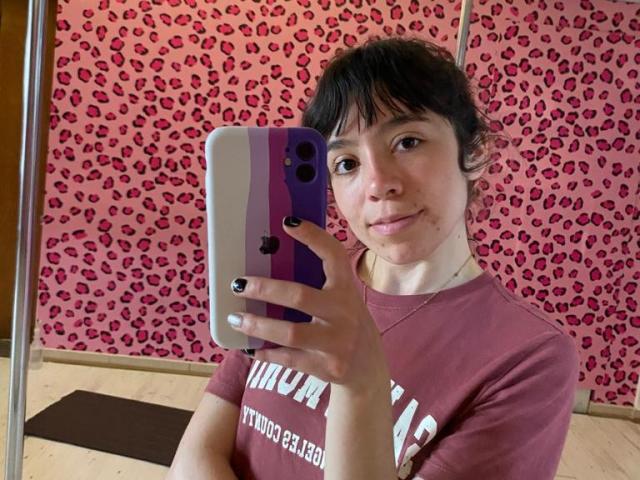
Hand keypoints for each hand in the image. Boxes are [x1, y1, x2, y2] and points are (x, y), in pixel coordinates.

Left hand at [227, 216, 388, 393]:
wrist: (369, 371)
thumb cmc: (346, 326)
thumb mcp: (342, 302)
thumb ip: (318, 287)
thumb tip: (268, 270)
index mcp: (347, 290)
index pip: (334, 255)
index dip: (313, 236)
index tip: (287, 222)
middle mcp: (345, 314)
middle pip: (300, 297)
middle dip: (264, 289)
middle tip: (238, 284)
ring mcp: (338, 343)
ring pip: (290, 333)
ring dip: (257, 325)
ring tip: (235, 318)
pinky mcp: (328, 368)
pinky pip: (288, 359)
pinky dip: (265, 353)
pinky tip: (250, 348)